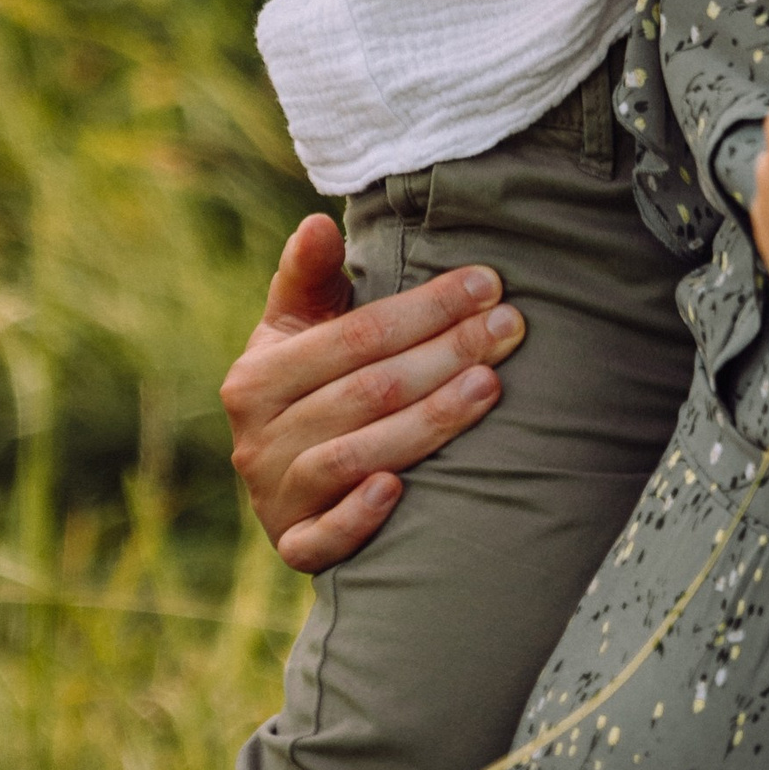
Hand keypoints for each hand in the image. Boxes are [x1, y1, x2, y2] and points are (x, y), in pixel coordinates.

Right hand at [220, 212, 526, 571]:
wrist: (284, 478)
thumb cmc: (310, 383)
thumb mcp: (298, 328)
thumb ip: (309, 275)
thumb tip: (318, 223)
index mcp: (257, 376)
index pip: (354, 337)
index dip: (424, 308)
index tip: (487, 284)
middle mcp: (258, 438)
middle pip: (367, 391)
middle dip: (446, 355)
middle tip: (510, 329)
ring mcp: (273, 497)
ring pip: (355, 456)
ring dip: (428, 422)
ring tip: (490, 387)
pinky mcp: (292, 546)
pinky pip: (321, 540)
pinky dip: (358, 516)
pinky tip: (399, 489)